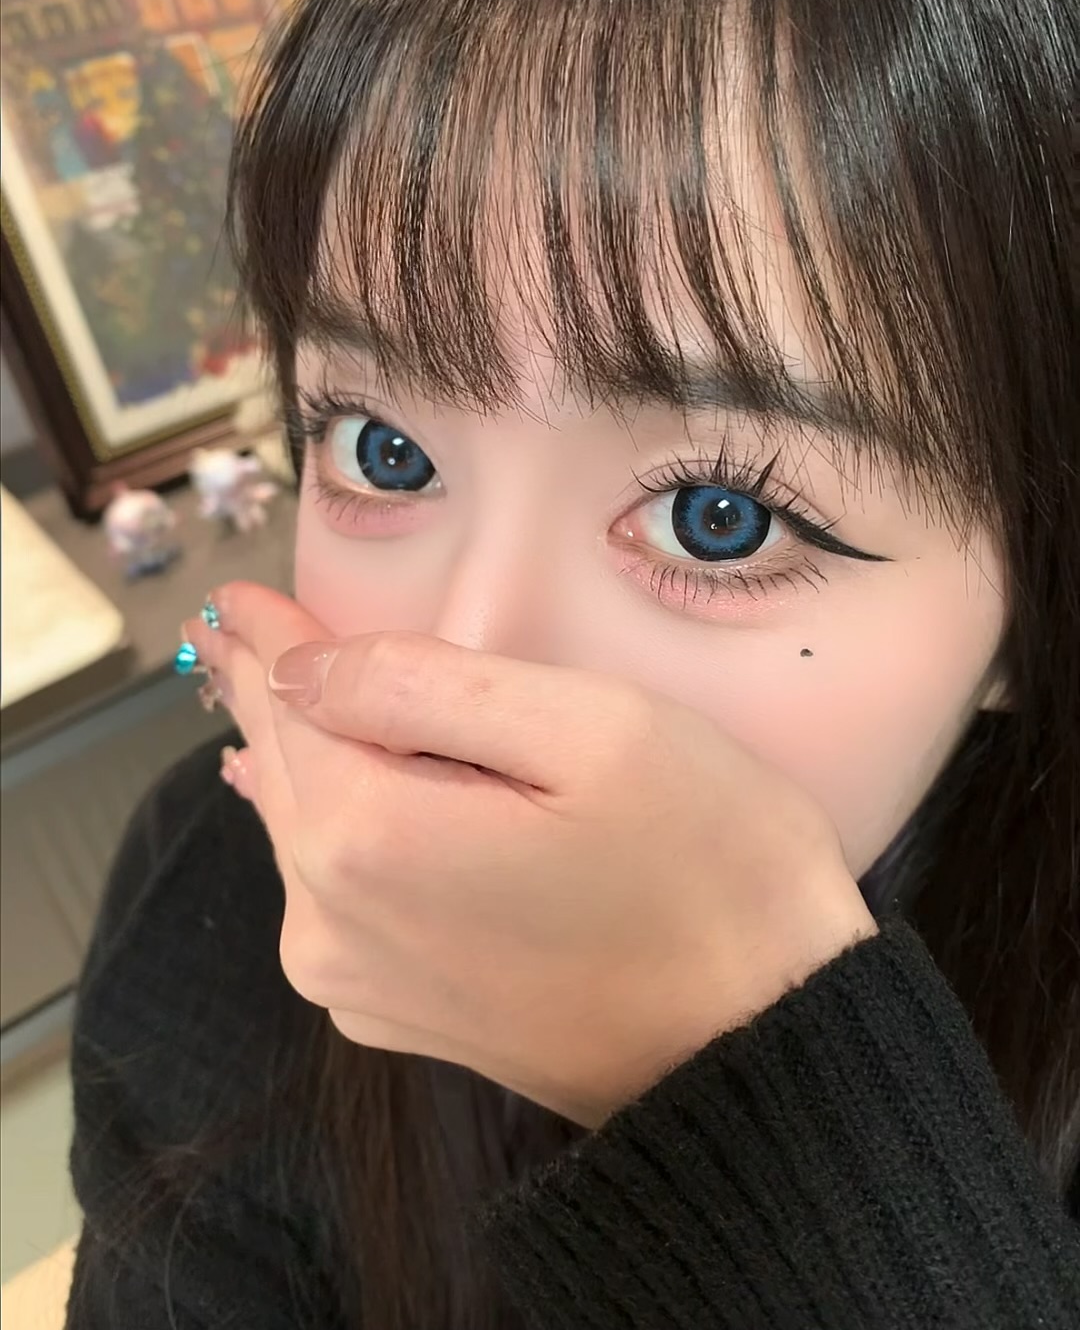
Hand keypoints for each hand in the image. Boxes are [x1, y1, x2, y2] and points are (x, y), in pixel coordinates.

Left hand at [184, 582, 876, 1126]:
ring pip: (304, 833)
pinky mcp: (397, 1016)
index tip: (233, 595)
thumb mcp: (591, 730)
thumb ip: (427, 685)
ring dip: (296, 758)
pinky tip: (322, 798)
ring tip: (272, 694)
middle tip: (234, 629)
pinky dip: (326, 829)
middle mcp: (333, 925)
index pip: (289, 702)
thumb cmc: (706, 868)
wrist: (762, 1046)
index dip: (270, 638)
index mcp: (371, 839)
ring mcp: (359, 985)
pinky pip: (332, 896)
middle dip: (268, 691)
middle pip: (284, 770)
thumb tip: (304, 670)